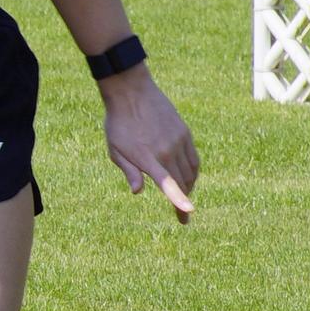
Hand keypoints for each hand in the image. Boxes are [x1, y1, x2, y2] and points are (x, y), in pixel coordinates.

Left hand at [101, 67, 199, 220]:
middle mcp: (167, 151)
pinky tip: (189, 177)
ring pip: (191, 171)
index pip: (167, 184)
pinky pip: (194, 158)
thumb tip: (137, 192)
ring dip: (189, 187)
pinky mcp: (185, 133)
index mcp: (148, 158)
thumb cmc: (118, 124)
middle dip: (183, 202)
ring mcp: (179, 141)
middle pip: (183, 183)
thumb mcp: (115, 150)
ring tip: (185, 198)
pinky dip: (193, 171)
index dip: (178, 201)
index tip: (188, 213)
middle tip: (183, 218)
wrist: (131, 92)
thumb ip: (129, 171)